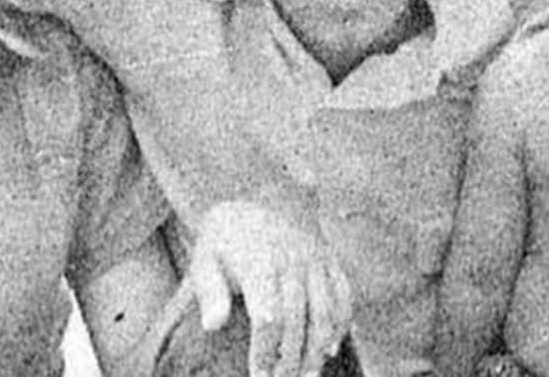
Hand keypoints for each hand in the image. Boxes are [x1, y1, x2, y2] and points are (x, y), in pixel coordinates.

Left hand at [188, 200, 352, 376]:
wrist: (256, 190)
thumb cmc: (226, 234)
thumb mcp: (205, 255)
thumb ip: (208, 290)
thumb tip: (213, 325)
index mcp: (261, 260)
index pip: (269, 316)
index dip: (265, 350)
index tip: (257, 374)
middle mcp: (293, 260)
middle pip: (299, 320)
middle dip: (290, 358)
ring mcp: (316, 259)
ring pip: (325, 312)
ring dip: (318, 349)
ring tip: (306, 376)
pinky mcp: (329, 260)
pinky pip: (343, 294)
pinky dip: (341, 323)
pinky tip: (330, 348)